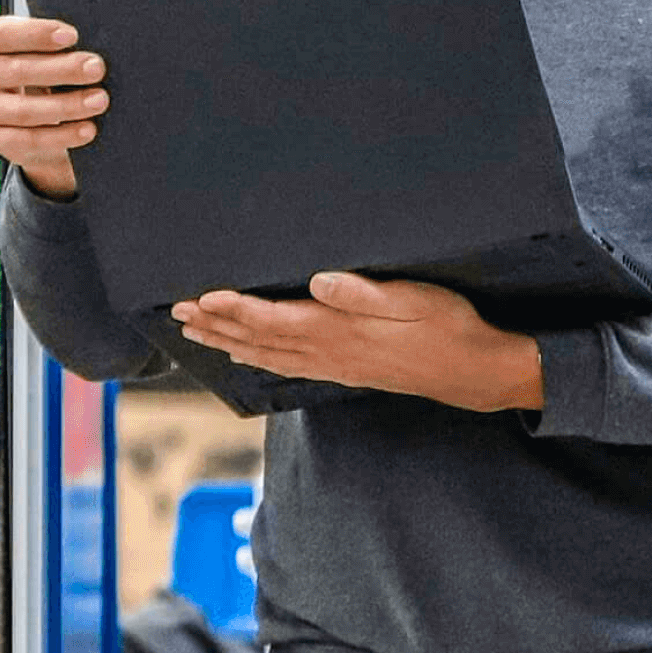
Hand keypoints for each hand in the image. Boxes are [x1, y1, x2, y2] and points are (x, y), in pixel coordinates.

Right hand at [0, 13, 107, 199]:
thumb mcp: (51, 56)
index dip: (37, 33)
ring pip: (24, 110)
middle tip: (97, 68)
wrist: (41, 122)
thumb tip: (92, 53)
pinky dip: (62, 136)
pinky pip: (29, 140)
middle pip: (18, 70)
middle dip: (63, 69)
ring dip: (66, 106)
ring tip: (99, 101)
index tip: (73, 35)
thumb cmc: (51, 76)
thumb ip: (64, 49)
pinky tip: (87, 130)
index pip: (5, 33)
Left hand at [172, 273, 545, 413]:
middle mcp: (330, 352)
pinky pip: (288, 367)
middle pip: (260, 340)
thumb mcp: (416, 299)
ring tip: (196, 332)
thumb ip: (365, 292)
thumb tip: (320, 281)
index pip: (273, 319)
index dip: (234, 308)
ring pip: (267, 355)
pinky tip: (246, 355)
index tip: (200, 296)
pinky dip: (258, 359)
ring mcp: (335, 365)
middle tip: (178, 315)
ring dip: (229, 343)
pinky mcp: (344, 371)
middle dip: (217, 325)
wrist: (473, 371)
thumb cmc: (448, 325)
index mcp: (340, 330)